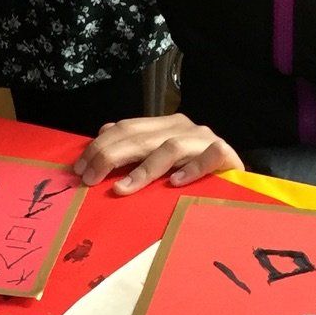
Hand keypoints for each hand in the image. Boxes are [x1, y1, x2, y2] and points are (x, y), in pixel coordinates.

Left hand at [74, 113, 242, 193]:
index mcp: (162, 126)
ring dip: (143, 169)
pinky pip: (208, 156)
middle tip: (90, 179)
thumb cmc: (190, 172)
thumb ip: (132, 147)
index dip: (99, 146)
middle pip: (140, 137)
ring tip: (122, 189)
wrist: (237, 181)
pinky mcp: (225, 154)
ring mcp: (203, 139)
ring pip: (169, 147)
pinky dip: (191, 169)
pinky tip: (174, 183)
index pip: (125, 128)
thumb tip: (101, 133)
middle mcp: (181, 128)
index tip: (79, 168)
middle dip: (110, 157)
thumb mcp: (156, 159)